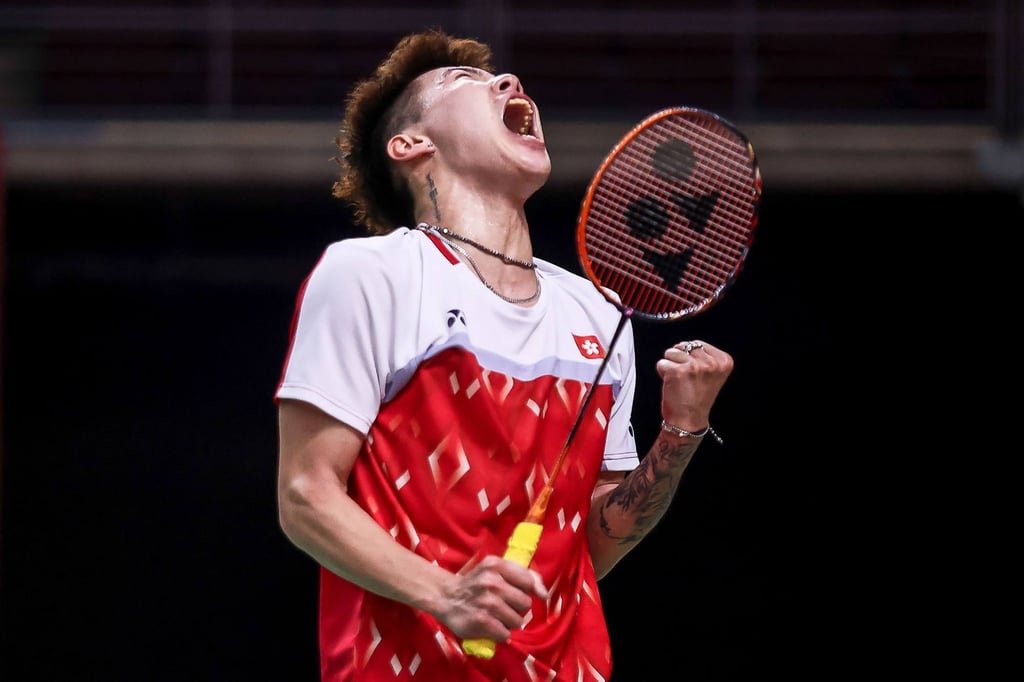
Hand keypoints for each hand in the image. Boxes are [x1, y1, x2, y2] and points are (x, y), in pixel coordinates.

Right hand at [434, 555, 548, 642]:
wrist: (446, 597)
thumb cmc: (477, 583)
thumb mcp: (495, 569)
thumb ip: (523, 575)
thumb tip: (544, 594)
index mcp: (496, 565)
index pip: (528, 582)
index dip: (527, 591)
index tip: (517, 595)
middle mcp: (492, 582)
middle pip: (525, 603)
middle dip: (516, 608)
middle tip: (501, 605)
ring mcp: (487, 602)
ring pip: (517, 621)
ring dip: (508, 622)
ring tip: (494, 616)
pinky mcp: (482, 621)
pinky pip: (506, 634)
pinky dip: (499, 633)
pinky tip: (489, 625)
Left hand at [656, 339, 732, 431]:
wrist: (689, 420)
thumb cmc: (697, 398)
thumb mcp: (712, 374)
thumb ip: (705, 357)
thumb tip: (687, 344)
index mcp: (724, 361)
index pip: (698, 343)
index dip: (691, 358)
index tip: (696, 375)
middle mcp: (712, 363)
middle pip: (684, 345)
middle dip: (680, 359)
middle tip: (686, 379)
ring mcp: (695, 366)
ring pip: (671, 352)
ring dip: (671, 365)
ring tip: (679, 381)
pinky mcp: (678, 371)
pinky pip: (661, 363)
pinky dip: (662, 373)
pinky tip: (672, 385)